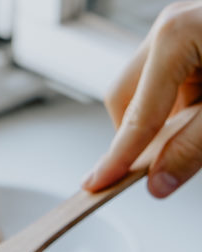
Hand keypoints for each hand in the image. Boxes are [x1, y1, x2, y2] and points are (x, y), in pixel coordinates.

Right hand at [82, 1, 201, 197]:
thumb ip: (194, 147)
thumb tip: (159, 181)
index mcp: (178, 35)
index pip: (136, 115)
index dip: (118, 157)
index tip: (98, 184)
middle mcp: (170, 27)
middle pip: (125, 98)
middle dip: (136, 135)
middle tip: (158, 164)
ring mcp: (177, 29)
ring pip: (140, 91)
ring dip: (158, 121)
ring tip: (195, 130)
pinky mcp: (187, 39)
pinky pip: (161, 82)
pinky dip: (174, 107)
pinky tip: (199, 113)